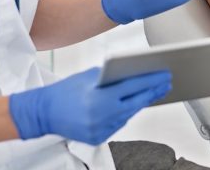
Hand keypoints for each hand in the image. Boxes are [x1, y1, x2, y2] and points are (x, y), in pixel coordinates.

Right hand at [8, 67, 170, 144]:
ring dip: (141, 103)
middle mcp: (103, 116)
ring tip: (154, 92)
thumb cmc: (64, 91)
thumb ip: (111, 75)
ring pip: (128, 114)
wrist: (43, 113)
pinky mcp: (98, 138)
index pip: (134, 87)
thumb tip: (133, 72)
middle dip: (153, 92)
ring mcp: (101, 130)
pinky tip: (134, 104)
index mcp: (101, 99)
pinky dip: (125, 113)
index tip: (165, 74)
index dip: (152, 80)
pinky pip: (118, 124)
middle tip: (166, 83)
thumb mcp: (89, 76)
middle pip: (136, 103)